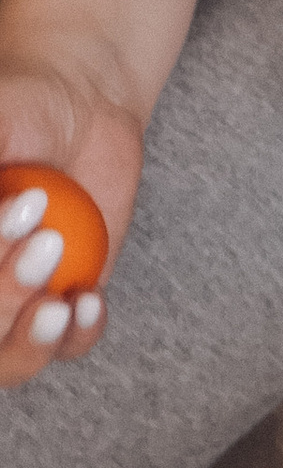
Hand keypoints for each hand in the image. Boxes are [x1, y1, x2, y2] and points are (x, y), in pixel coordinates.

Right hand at [0, 50, 139, 388]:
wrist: (83, 103)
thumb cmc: (16, 107)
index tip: (15, 214)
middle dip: (2, 295)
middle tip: (43, 239)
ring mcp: (11, 303)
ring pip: (8, 363)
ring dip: (31, 341)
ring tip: (62, 301)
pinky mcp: (62, 306)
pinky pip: (66, 346)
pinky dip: (77, 334)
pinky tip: (88, 300)